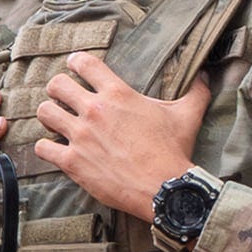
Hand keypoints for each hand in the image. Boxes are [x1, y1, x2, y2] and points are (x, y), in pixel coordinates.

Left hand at [35, 57, 210, 218]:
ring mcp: (81, 136)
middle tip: (63, 97)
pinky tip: (55, 149)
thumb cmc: (174, 151)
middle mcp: (94, 111)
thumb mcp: (187, 115)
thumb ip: (195, 90)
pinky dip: (46, 147)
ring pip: (44, 112)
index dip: (76, 62)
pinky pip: (43, 148)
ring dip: (49, 115)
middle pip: (56, 85)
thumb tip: (207, 74)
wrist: (165, 189)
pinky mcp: (73, 162)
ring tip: (57, 121)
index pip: (83, 63)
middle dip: (58, 89)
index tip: (75, 66)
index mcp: (118, 94)